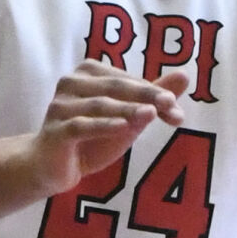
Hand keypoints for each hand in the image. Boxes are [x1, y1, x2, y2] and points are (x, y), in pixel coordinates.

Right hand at [27, 62, 186, 195]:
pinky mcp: (55, 131)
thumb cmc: (91, 136)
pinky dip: (103, 125)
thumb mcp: (127, 116)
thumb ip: (152, 97)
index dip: (153, 92)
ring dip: (127, 109)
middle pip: (114, 87)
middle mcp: (70, 83)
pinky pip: (81, 126)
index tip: (176, 108)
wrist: (52, 166)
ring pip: (99, 105)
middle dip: (145, 95)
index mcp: (88, 72)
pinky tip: (122, 127)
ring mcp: (60, 106)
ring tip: (151, 114)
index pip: (127, 79)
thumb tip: (184, 76)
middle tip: (170, 104)